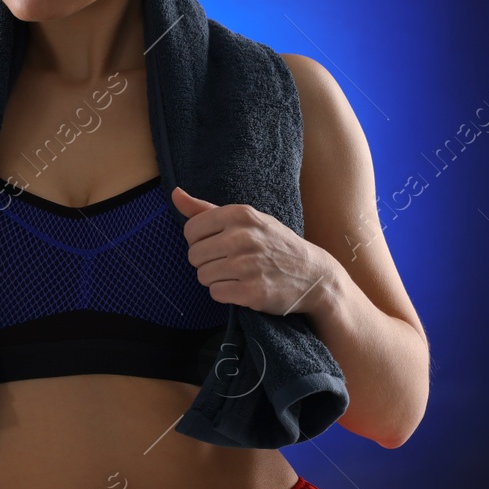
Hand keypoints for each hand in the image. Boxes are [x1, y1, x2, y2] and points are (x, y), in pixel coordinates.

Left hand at [171, 187, 335, 316]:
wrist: (314, 275)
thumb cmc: (274, 244)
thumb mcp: (247, 220)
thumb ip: (207, 209)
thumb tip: (175, 194)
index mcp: (240, 214)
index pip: (191, 229)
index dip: (199, 241)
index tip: (217, 244)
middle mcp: (243, 237)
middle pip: (194, 255)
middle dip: (206, 262)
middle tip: (229, 262)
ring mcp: (248, 265)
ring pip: (202, 276)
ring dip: (216, 279)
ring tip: (238, 275)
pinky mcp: (252, 291)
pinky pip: (216, 294)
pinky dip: (226, 294)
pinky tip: (243, 287)